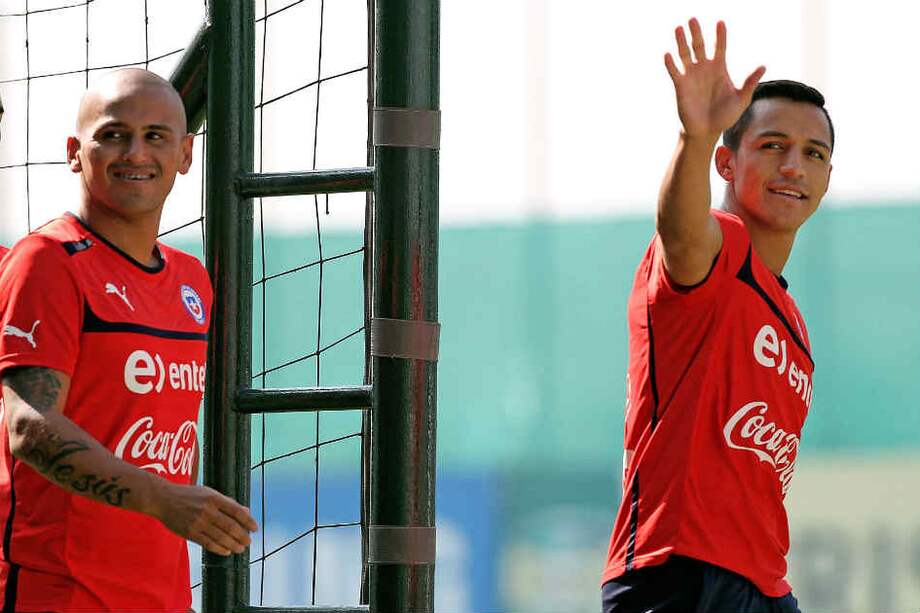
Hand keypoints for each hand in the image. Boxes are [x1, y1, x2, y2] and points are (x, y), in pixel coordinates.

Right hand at [154, 482, 257, 555]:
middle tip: (248, 542)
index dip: (248, 521)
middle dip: (242, 536)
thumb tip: (246, 512)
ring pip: (220, 537)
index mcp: (214, 498)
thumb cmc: (189, 495)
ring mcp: (198, 522)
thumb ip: (227, 502)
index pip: (236, 511)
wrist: (164, 499)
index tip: (255, 528)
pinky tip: (226, 551)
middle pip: (230, 526)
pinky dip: (219, 548)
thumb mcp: (209, 493)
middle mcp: (207, 510)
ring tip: (240, 549)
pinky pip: (208, 543)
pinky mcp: (189, 532)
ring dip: (233, 545)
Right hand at [664, 19, 764, 141]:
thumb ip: (749, 82)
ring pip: (685, 54)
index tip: (720, 23)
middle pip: (699, 45)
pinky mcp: (680, 86)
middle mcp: (704, 68)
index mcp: (719, 68)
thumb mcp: (741, 99)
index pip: (720, 47)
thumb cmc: (725, 116)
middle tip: (692, 19)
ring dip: (681, 42)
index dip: (720, 35)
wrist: (707, 131)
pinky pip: (675, 72)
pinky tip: (668, 54)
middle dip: (696, 32)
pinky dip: (671, 63)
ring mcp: (691, 76)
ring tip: (678, 28)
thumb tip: (763, 66)